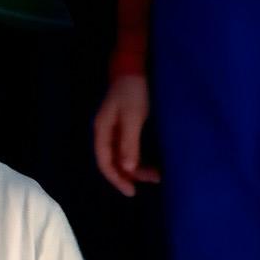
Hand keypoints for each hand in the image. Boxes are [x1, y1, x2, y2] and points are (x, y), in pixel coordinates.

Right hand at [93, 73, 157, 196]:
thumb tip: (127, 168)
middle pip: (114, 160)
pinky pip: (129, 147)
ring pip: (122, 155)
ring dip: (137, 166)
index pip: (104, 162)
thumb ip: (129, 143)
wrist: (135, 67)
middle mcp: (106, 132)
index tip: (132, 191)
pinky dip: (139, 156)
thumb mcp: (133, 117)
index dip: (116, 178)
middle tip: (153, 180)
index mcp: (102, 130)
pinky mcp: (125, 125)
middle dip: (131, 174)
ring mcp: (115, 128)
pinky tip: (150, 161)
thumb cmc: (133, 91)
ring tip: (156, 173)